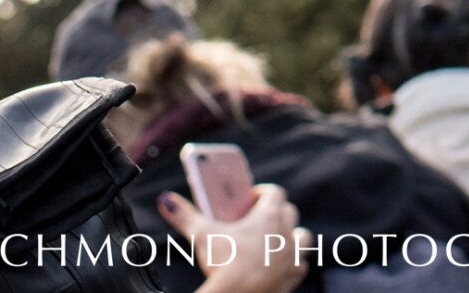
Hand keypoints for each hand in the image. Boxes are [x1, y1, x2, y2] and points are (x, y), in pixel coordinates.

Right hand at [158, 183, 309, 292]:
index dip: (262, 192)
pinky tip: (278, 266)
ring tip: (272, 243)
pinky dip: (292, 264)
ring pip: (302, 237)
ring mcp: (293, 255)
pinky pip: (301, 265)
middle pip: (289, 213)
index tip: (250, 198)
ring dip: (292, 237)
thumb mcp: (203, 236)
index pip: (274, 192)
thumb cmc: (224, 263)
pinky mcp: (293, 276)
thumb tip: (166, 200)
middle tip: (256, 220)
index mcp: (270, 216)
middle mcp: (287, 232)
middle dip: (276, 213)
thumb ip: (185, 216)